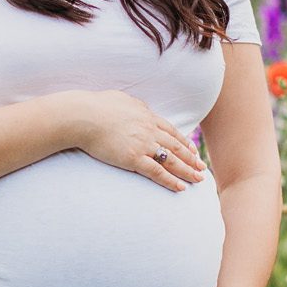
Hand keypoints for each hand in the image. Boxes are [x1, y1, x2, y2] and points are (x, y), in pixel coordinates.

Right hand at [68, 89, 206, 192]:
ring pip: (172, 160)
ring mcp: (143, 145)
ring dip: (187, 171)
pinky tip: (181, 187)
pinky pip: (157, 172)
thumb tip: (140, 107)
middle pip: (177, 146)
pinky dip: (171, 181)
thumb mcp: (122, 99)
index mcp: (147, 116)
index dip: (185, 142)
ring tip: (199, 179)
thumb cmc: (97, 106)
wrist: (84, 116)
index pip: (172, 131)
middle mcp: (150, 131)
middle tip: (202, 168)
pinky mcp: (133, 159)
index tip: (193, 151)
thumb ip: (134, 105)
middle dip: (191, 158)